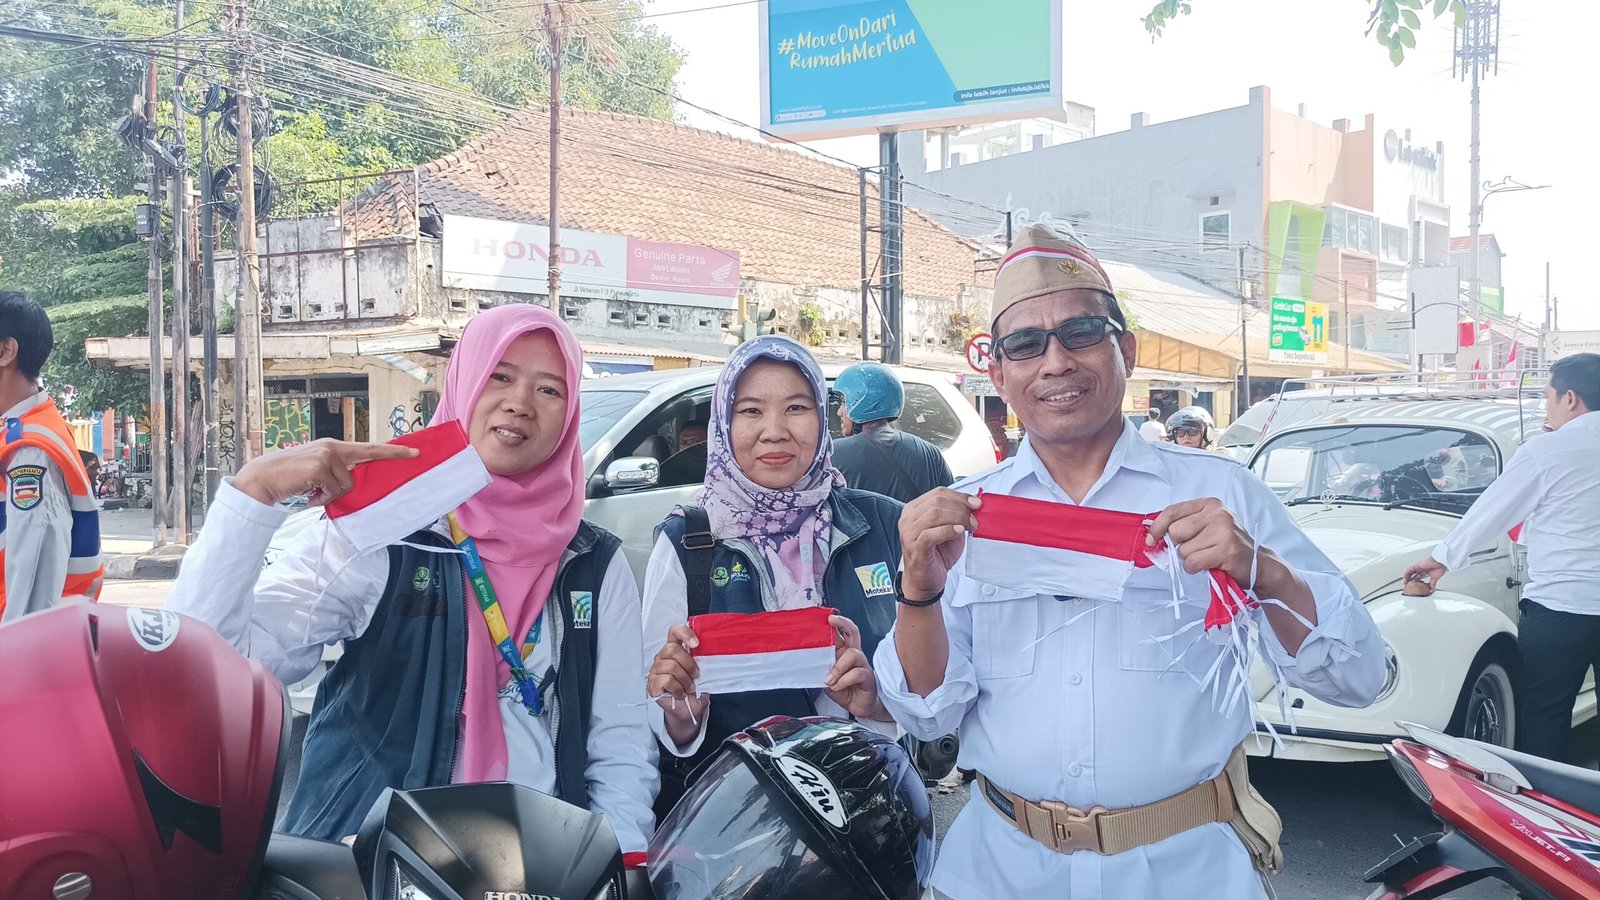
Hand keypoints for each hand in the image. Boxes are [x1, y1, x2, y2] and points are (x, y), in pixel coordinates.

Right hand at [233, 439, 417, 506]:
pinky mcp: (320, 467)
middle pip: (361, 470)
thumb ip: (338, 473)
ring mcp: (327, 456)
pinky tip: (305, 492)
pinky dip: (320, 498)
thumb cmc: (292, 479)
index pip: (369, 449)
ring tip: (310, 490)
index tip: (415, 453)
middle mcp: (333, 447)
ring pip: (346, 486)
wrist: (263, 479)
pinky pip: (333, 492)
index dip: (393, 451)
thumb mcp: (318, 472)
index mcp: (335, 447)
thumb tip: (355, 485)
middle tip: (338, 481)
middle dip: (347, 484)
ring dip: (328, 494)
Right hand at [649, 624, 708, 728]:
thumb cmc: (693, 689)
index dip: (684, 633)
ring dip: (685, 679)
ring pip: (671, 666)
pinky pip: (667, 680)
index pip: (674, 632)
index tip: (696, 643)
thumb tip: (712, 652)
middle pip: (672, 649)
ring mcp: (655, 670)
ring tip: (689, 687)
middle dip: (689, 664)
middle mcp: (662, 657)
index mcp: (674, 649)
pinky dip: (678, 688)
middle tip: (696, 675)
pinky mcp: (652, 684)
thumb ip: (701, 659)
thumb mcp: (700, 671)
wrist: (688, 710)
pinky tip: (680, 693)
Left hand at [824, 615, 888, 720]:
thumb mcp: (827, 678)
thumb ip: (820, 669)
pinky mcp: (867, 676)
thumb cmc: (845, 690)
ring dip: (838, 668)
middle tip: (833, 621)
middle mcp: (854, 655)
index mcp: (843, 653)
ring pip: (852, 654)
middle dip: (843, 623)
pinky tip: (838, 686)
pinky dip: (843, 680)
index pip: (841, 633)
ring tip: (829, 680)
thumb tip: (806, 663)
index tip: (827, 617)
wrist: (860, 706)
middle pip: (853, 632)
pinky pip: (856, 673)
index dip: (836, 623)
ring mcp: (862, 664)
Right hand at [898, 488, 979, 600]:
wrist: (925, 580)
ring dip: (957, 518)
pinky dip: (947, 530)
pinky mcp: (914, 548)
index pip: (939, 493)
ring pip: (934, 514)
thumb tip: (974, 505)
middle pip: (937, 501)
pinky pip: (930, 534)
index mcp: (915, 509)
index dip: (960, 496)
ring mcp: (909, 533)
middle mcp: (908, 518)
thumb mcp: (949, 529)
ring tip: (970, 526)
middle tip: (975, 518)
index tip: (976, 503)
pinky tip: (958, 532)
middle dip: (961, 507)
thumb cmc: (936, 554)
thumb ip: (956, 515)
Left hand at [1146, 498, 1255, 584]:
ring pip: (1183, 550)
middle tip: (1197, 550)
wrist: (1259, 563)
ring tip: (1207, 557)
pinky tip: (1209, 565)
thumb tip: (1153, 537)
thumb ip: (1183, 527)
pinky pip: (1193, 562)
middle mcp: (1217, 513)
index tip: (1151, 540)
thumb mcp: (1207, 528)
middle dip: (1180, 546)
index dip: (1157, 527)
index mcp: (1209, 504)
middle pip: (1175, 532)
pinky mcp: (1226, 549)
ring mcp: (1223, 530)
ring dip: (1190, 560)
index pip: (1172, 511)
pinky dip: (1195, 568)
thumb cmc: (1227, 546)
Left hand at [1403, 557, 1447, 591]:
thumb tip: (1432, 588)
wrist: (1440, 562)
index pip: (1418, 576)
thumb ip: (1432, 583)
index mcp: (1425, 571)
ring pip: (1410, 572)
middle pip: (1413, 574)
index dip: (1415, 581)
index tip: (1413, 586)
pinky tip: (1404, 577)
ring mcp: (1418, 567)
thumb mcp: (1435, 578)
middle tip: (1407, 585)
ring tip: (1404, 582)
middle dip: (1409, 579)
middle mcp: (1421, 568)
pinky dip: (1406, 573)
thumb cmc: (1440, 567)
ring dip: (1406, 577)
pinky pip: (1409, 569)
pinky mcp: (1416, 565)